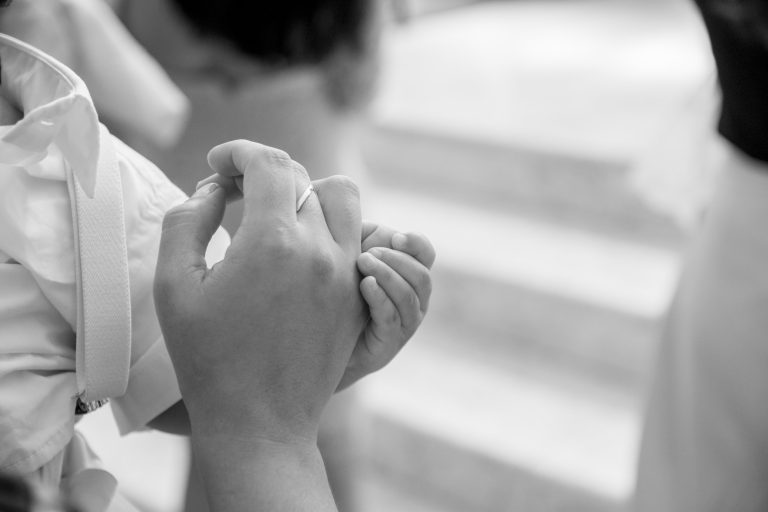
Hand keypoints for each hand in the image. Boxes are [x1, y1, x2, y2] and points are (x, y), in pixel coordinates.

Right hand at [154, 140, 364, 443]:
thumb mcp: (173, 287)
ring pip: (342, 200)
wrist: (260, 422)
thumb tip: (212, 188)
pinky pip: (355, 237)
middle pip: (303, 178)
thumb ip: (186, 221)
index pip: (269, 163)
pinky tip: (297, 251)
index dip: (240, 151)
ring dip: (307, 195)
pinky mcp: (356, 296)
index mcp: (273, 242)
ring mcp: (346, 273)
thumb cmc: (208, 359)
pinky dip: (329, 227)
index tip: (218, 163)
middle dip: (264, 175)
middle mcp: (320, 250)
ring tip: (274, 218)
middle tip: (233, 195)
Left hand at [337, 221, 435, 388]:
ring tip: (362, 263)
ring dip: (386, 275)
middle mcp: (415, 299)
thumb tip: (365, 221)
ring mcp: (405, 323)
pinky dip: (380, 296)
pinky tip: (365, 285)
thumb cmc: (339, 294)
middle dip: (395, 260)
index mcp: (409, 275)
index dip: (416, 243)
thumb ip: (362, 238)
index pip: (426, 254)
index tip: (396, 238)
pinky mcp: (389, 342)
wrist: (324, 343)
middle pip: (421, 275)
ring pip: (408, 295)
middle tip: (366, 254)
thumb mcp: (350, 259)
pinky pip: (392, 316)